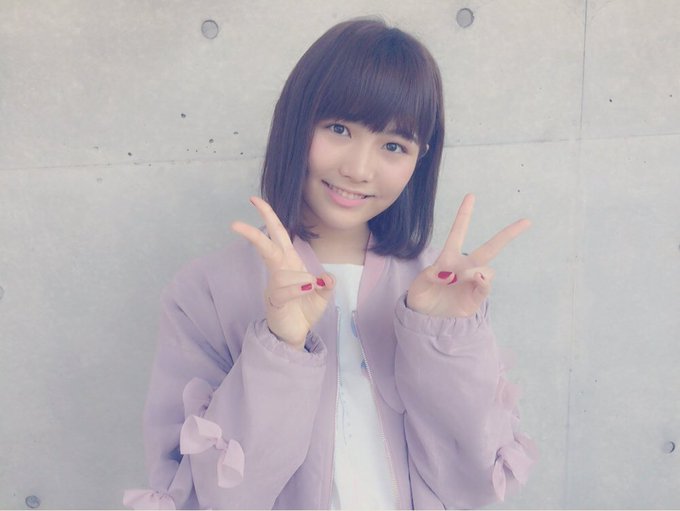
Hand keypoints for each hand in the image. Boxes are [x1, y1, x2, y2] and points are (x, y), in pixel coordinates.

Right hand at [231, 197, 334, 349]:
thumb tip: (326, 277)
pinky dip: (297, 289)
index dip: (269, 217)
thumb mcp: (323, 295)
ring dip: (301, 279)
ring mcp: (275, 286)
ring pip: (283, 272)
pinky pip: (284, 290)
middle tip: (234, 223)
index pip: (279, 235)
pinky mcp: (274, 302)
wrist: (296, 335)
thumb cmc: (305, 310)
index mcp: (291, 262)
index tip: (255, 200)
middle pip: (268, 246)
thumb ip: (327, 284)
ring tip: (311, 290)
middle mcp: (281, 270)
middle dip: (254, 233)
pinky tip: (308, 289)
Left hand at [406, 193, 530, 317]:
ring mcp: (473, 282)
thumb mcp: (419, 283)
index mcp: (448, 258)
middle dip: (508, 234)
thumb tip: (452, 275)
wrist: (426, 317)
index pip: (458, 233)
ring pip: (486, 270)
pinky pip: (485, 287)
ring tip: (460, 279)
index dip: (464, 215)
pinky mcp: (476, 298)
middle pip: (490, 248)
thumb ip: (432, 276)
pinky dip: (484, 283)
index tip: (471, 195)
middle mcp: (465, 267)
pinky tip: (478, 280)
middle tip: (526, 222)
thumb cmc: (422, 295)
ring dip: (477, 271)